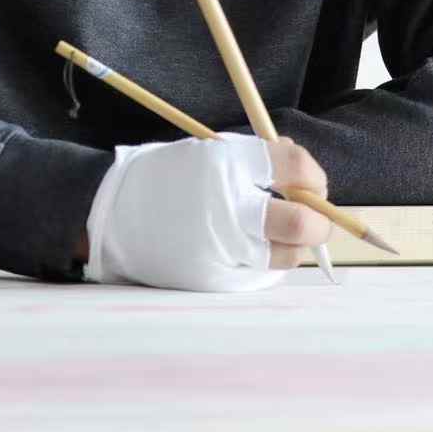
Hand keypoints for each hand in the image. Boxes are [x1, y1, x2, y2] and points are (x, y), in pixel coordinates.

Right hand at [81, 133, 329, 290]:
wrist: (113, 212)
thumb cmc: (169, 177)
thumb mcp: (211, 152)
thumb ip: (257, 161)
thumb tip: (306, 179)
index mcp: (227, 165)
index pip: (296, 169)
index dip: (314, 178)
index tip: (312, 183)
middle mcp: (229, 207)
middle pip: (302, 223)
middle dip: (319, 222)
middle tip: (314, 218)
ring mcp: (222, 248)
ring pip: (287, 255)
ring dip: (293, 245)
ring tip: (277, 233)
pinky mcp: (213, 279)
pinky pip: (259, 274)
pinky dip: (263, 262)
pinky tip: (247, 248)